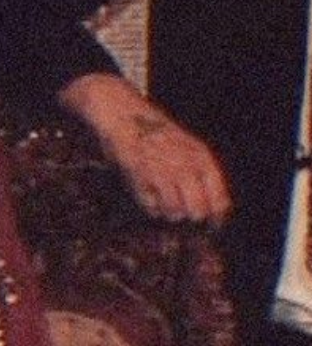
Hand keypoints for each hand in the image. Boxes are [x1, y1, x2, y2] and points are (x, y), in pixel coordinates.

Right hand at [59, 73, 230, 223]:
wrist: (126, 117)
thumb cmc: (157, 136)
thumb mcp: (188, 149)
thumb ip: (200, 175)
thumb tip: (211, 210)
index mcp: (202, 158)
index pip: (219, 200)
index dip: (217, 219)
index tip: (212, 228)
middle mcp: (187, 166)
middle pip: (198, 212)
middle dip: (190, 218)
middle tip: (182, 215)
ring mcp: (165, 173)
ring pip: (175, 214)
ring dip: (168, 213)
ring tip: (161, 198)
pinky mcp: (143, 180)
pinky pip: (152, 209)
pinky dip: (151, 207)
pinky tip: (147, 191)